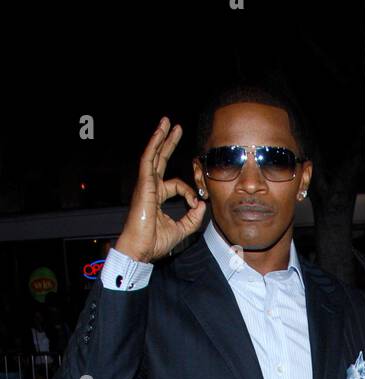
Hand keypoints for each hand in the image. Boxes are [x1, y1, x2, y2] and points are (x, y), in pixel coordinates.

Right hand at [114, 116, 206, 263]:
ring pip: (154, 155)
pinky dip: (154, 145)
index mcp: (157, 197)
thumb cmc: (154, 243)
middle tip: (176, 127)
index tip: (196, 205)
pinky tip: (159, 132)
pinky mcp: (143, 184)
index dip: (189, 193)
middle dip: (169, 143)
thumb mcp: (182, 230)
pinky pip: (149, 160)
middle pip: (161, 160)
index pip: (176, 185)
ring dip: (161, 137)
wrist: (140, 249)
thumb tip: (203, 205)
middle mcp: (150, 188)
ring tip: (167, 122)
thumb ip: (193, 218)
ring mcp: (146, 185)